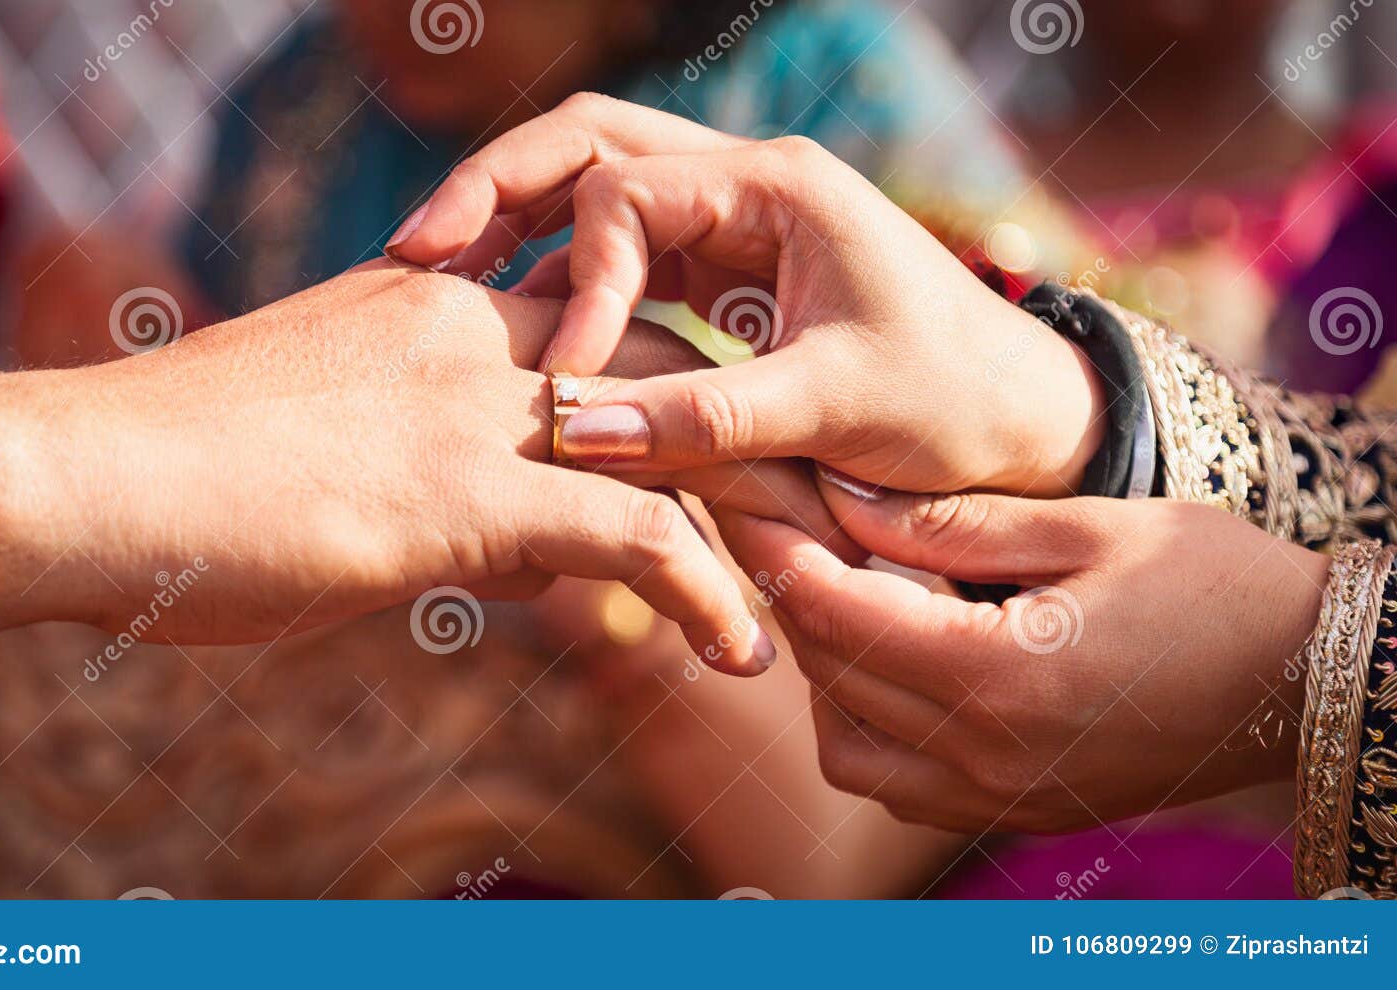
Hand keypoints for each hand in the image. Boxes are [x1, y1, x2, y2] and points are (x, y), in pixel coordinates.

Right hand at [0, 261, 773, 673]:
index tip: (739, 455)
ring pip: (673, 443)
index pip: (604, 318)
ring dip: (755, 522)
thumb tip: (520, 547)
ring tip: (817, 588)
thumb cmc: (185, 467)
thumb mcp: (331, 437)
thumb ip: (443, 465)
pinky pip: (632, 533)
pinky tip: (741, 653)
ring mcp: (477, 406)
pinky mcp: (468, 490)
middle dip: (748, 445)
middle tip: (818, 514)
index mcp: (438, 302)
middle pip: (666, 367)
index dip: (681, 387)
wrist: (89, 476)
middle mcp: (476, 333)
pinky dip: (702, 595)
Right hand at [386, 94, 1103, 497]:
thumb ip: (705, 419)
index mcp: (778, 187)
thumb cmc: (954, 405)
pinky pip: (620, 255)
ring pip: (594, 195)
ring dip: (517, 233)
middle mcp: (745, 184)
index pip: (625, 187)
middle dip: (497, 190)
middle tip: (415, 250)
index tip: (561, 375)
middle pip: (588, 146)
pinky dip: (562, 284)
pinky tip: (517, 337)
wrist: (1024, 422)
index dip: (576, 274)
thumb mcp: (833, 412)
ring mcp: (730, 222)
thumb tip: (574, 430)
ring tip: (437, 288)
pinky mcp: (723, 270)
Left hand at [712, 480, 1329, 831]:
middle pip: (833, 678)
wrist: (1309, 675)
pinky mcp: (1017, 812)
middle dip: (795, 602)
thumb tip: (844, 497)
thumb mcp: (1086, 529)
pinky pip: (898, 784)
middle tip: (782, 532)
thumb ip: (954, 522)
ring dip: (826, 676)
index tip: (749, 500)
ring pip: (849, 750)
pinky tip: (894, 663)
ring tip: (849, 598)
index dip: (781, 553)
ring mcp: (999, 797)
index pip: (840, 615)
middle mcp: (984, 754)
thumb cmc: (1212, 583)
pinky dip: (869, 729)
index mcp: (997, 675)